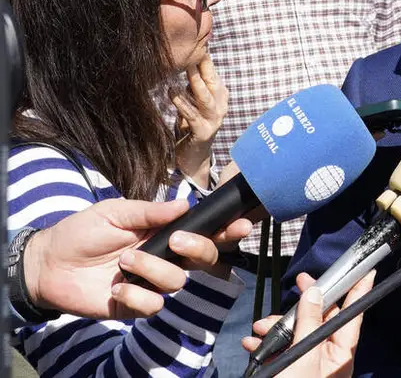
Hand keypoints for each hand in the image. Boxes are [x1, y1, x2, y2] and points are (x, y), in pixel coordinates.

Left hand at [21, 198, 252, 319]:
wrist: (47, 264)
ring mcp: (152, 283)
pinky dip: (135, 296)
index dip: (227, 229)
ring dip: (154, 270)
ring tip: (124, 262)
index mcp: (165, 232)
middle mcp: (166, 258)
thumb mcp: (115, 212)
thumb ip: (150, 212)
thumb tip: (186, 204)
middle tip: (176, 241)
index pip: (205, 232)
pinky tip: (116, 288)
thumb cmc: (81, 232)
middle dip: (199, 249)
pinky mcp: (136, 306)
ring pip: (178, 282)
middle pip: (205, 259)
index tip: (242, 223)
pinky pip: (153, 305)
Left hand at [174, 56, 227, 187]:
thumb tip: (186, 65)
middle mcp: (220, 107)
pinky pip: (190, 114)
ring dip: (196, 82)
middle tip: (194, 52)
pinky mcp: (203, 132)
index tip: (199, 44)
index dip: (206, 61)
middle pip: (212, 84)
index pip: (213, 75)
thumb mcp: (193, 104)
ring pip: (205, 98)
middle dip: (204, 68)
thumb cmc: (190, 127)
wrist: (193, 157)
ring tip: (187, 69)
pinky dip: (181, 102)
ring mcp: (214, 120)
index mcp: (220, 98)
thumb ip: (192, 89)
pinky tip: (171, 91)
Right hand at [244, 271, 375, 377]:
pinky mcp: (289, 369)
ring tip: (261, 329)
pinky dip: (265, 344)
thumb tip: (315, 293)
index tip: (368, 270)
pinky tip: (252, 344)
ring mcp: (307, 363)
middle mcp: (326, 356)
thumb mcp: (304, 356)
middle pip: (320, 318)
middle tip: (300, 282)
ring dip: (276, 326)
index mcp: (340, 353)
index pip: (353, 314)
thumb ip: (308, 323)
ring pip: (295, 332)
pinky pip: (280, 349)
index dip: (359, 291)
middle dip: (302, 305)